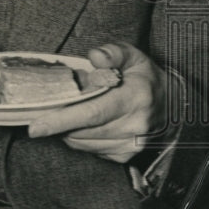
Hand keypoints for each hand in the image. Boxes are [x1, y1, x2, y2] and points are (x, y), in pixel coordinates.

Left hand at [27, 42, 166, 162]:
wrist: (174, 105)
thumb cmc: (144, 77)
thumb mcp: (133, 55)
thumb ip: (112, 52)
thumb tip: (94, 56)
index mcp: (134, 98)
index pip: (92, 113)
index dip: (61, 120)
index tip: (35, 126)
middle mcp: (134, 126)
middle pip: (82, 131)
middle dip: (58, 123)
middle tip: (44, 110)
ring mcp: (131, 145)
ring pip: (83, 143)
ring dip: (67, 130)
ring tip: (69, 111)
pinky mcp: (125, 156)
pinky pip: (90, 150)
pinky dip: (79, 138)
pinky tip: (82, 123)